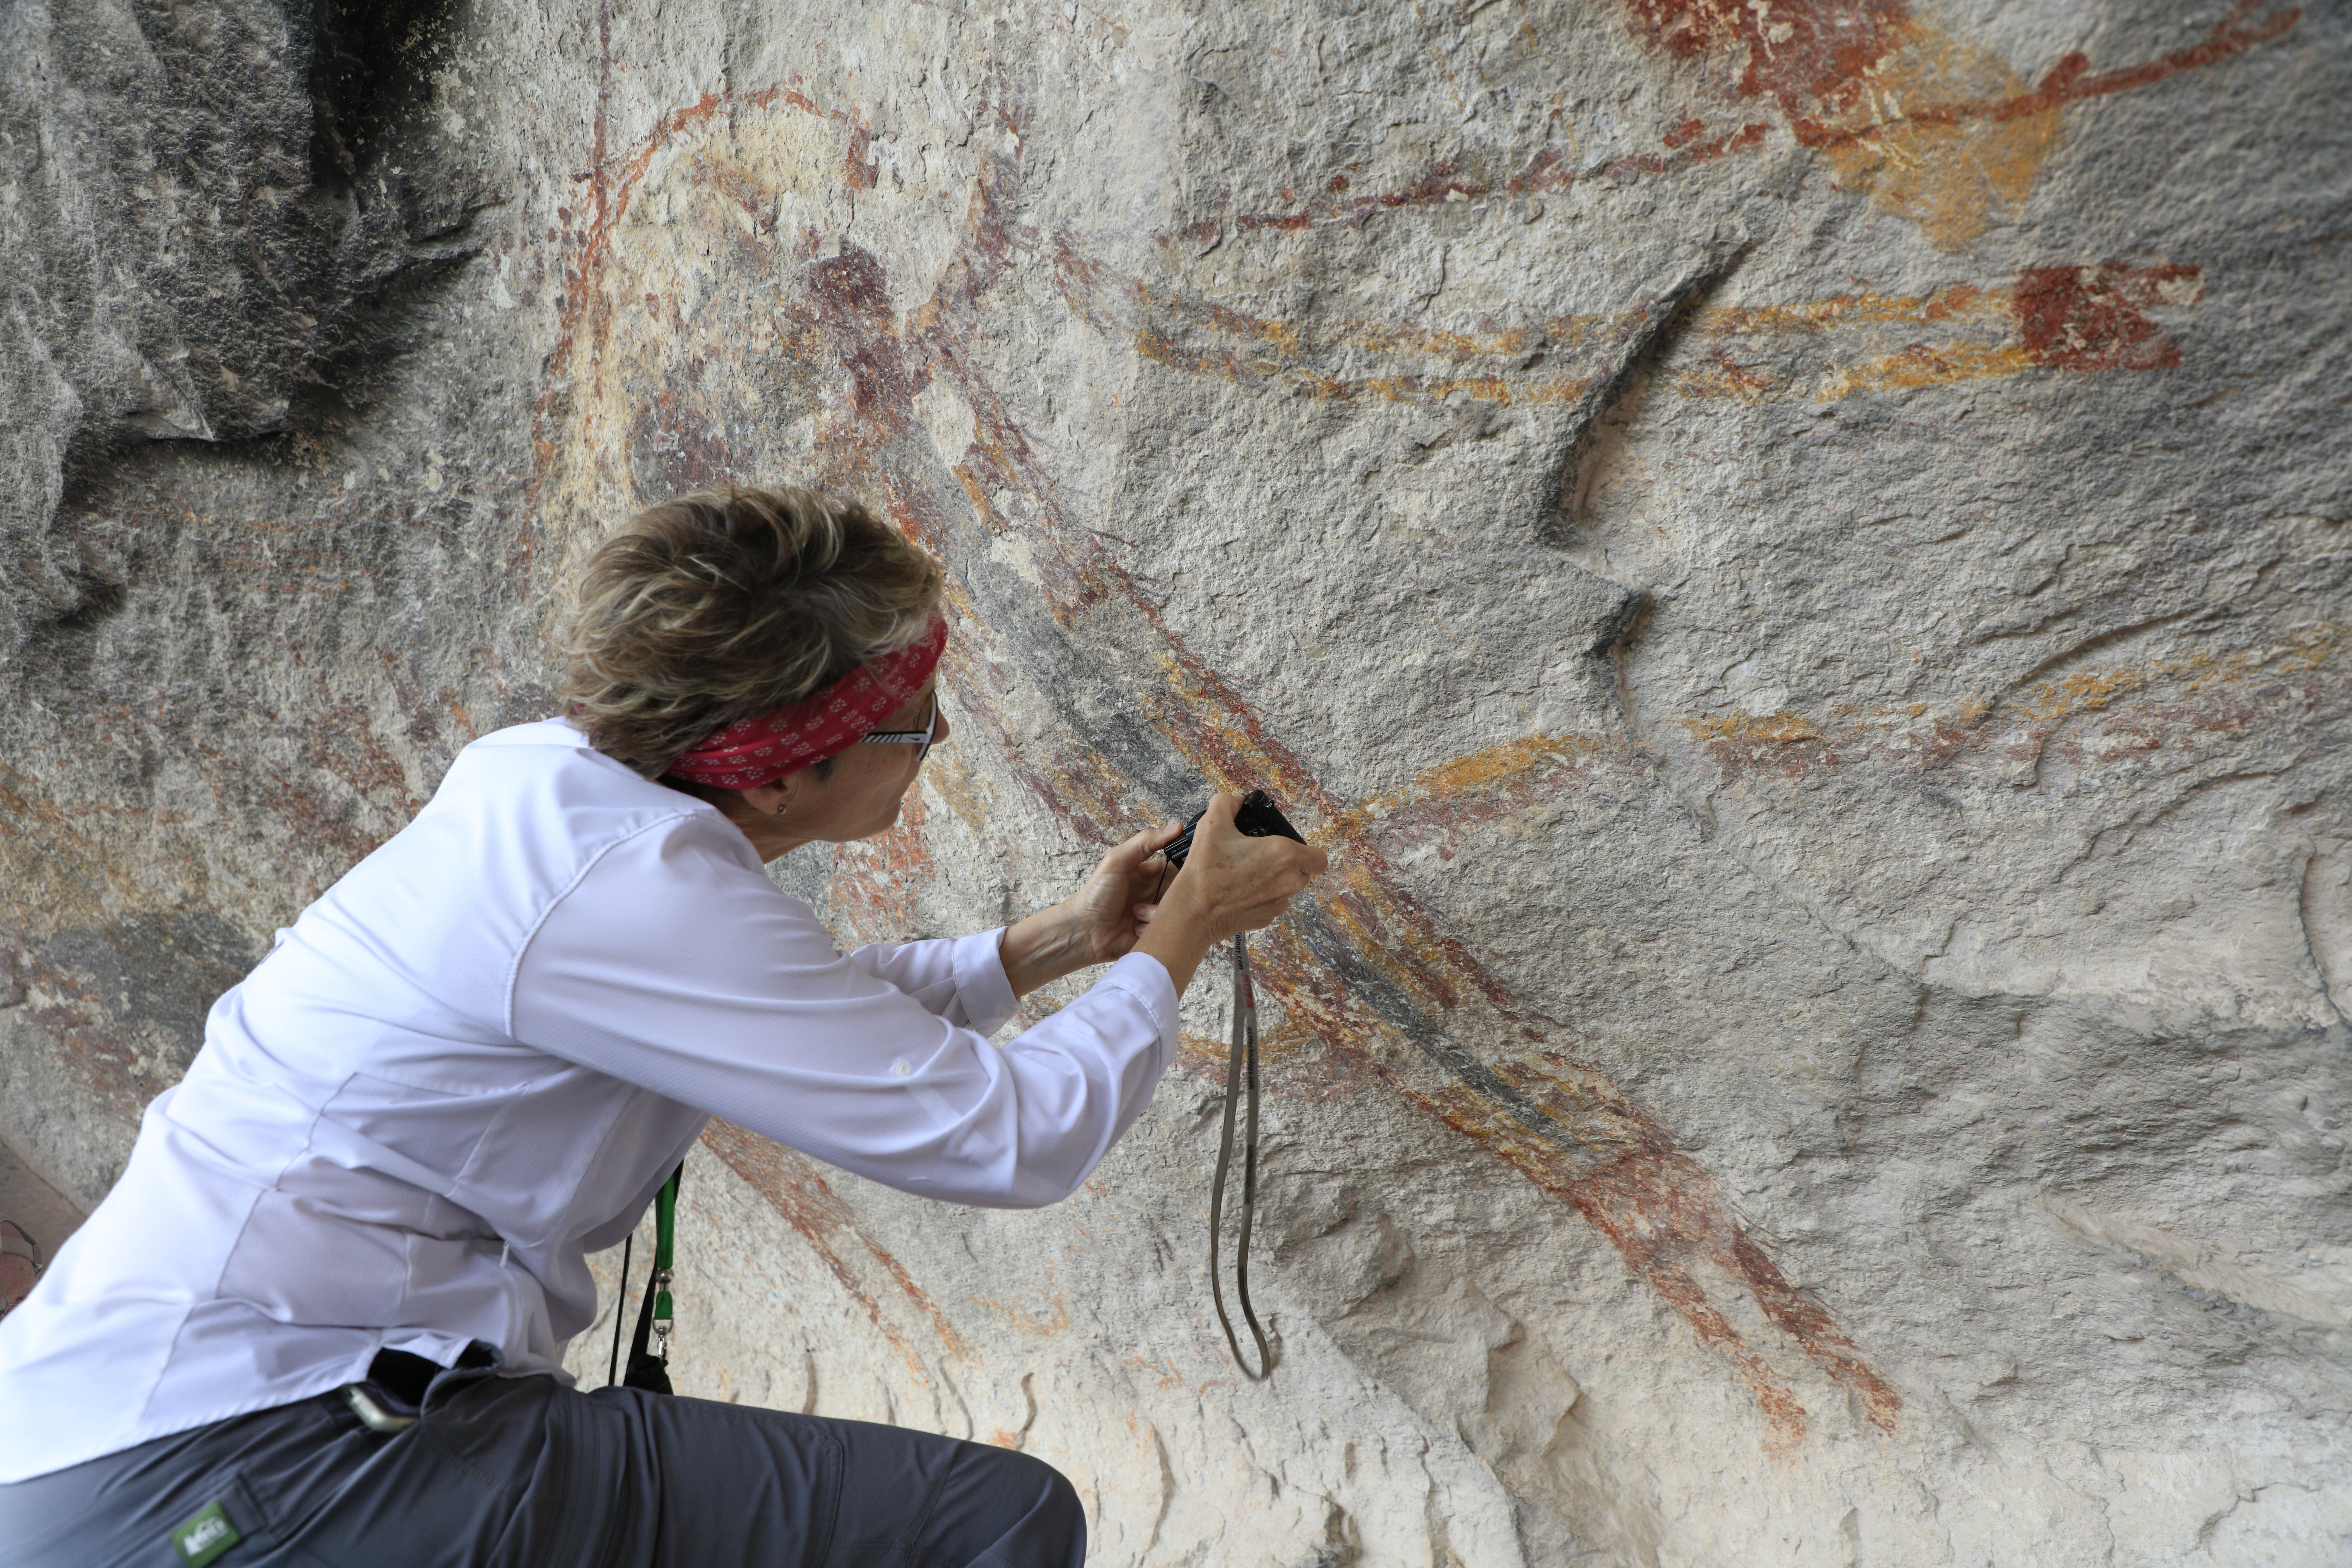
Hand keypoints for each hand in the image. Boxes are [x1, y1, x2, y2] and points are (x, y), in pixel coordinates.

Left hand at [999, 821, 1185, 996]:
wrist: (1084, 931)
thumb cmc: (1096, 893)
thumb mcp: (1117, 860)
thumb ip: (1145, 841)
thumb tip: (1176, 827)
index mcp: (1151, 872)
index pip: (1179, 865)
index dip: (1185, 867)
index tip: (1187, 870)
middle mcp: (1157, 892)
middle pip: (1182, 890)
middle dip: (1171, 894)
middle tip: (1155, 895)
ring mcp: (1157, 913)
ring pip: (1176, 911)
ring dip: (1156, 913)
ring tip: (1135, 913)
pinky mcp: (1155, 932)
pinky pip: (1168, 931)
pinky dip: (1151, 929)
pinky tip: (1135, 929)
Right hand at [1135, 793, 1328, 993]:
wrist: (1193, 912)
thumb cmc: (1205, 870)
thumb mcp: (1213, 823)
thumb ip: (1227, 803)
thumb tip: (1236, 801)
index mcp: (1284, 855)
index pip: (1319, 857)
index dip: (1307, 851)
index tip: (1289, 848)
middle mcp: (1289, 882)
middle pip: (1303, 872)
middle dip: (1288, 864)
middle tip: (1261, 857)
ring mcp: (1278, 903)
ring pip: (1288, 889)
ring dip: (1274, 881)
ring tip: (1246, 874)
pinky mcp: (1266, 919)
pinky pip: (1272, 904)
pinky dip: (1261, 897)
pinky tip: (1240, 891)